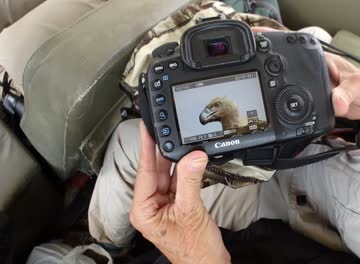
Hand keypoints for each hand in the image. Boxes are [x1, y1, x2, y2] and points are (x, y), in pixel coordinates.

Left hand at [130, 122, 229, 263]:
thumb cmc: (194, 251)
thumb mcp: (191, 211)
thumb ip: (191, 181)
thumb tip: (193, 157)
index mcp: (143, 210)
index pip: (144, 172)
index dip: (146, 148)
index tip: (146, 128)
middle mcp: (150, 206)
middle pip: (156, 171)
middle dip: (164, 151)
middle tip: (167, 128)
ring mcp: (164, 205)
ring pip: (169, 175)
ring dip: (178, 161)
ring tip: (185, 143)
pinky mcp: (177, 205)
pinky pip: (180, 182)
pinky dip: (187, 172)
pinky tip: (192, 161)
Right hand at [252, 26, 359, 119]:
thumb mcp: (358, 89)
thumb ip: (346, 94)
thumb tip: (336, 103)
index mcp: (321, 59)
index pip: (294, 44)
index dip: (274, 40)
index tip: (255, 35)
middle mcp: (313, 68)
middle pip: (284, 61)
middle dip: (263, 58)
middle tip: (243, 58)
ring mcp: (310, 83)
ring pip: (285, 78)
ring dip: (269, 78)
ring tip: (248, 75)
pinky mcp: (310, 98)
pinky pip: (291, 96)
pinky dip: (279, 97)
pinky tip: (266, 99)